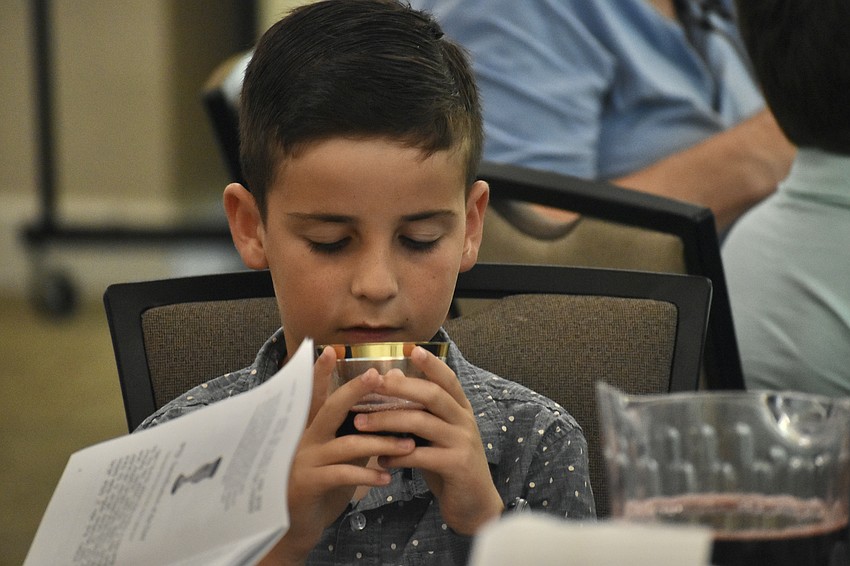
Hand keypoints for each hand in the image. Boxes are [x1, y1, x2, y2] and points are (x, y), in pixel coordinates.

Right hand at [261, 347, 416, 564]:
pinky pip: (343, 474)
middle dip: (355, 391)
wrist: (296, 525)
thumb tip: (382, 414)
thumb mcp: (337, 456)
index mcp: (310, 429)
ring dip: (382, 443)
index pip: (316, 395)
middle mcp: (304, 439)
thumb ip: (352, 435)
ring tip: (408, 446)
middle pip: (330, 408)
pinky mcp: (309, 484)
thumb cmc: (321, 484)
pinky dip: (368, 474)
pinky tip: (387, 477)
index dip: (321, 372)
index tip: (332, 349)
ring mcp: (305, 461)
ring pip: (348, 443)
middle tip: (379, 377)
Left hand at [352, 346, 503, 534]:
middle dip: (400, 387)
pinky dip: (396, 456)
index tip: (411, 348)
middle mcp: (464, 421)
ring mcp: (463, 442)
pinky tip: (379, 459)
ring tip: (360, 424)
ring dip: (387, 421)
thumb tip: (394, 376)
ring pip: (422, 423)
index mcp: (460, 409)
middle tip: (372, 384)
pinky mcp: (457, 465)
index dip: (431, 364)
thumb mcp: (435, 435)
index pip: (447, 379)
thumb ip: (419, 410)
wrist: (474, 505)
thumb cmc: (448, 465)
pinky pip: (421, 455)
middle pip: (432, 395)